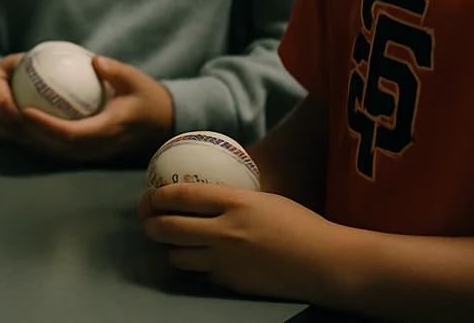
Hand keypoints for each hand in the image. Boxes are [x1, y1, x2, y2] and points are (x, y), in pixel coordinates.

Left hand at [0, 54, 174, 163]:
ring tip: (6, 119)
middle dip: (28, 134)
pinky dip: (37, 140)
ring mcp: (91, 154)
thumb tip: (94, 60)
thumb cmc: (149, 99)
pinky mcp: (87, 154)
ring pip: (53, 152)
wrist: (164, 124)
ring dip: (28, 139)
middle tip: (6, 112)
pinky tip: (19, 125)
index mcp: (108, 130)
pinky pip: (57, 150)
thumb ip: (115, 72)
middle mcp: (96, 148)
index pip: (71, 134)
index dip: (45, 125)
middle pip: (55, 147)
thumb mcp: (136, 80)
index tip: (24, 111)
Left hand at [138, 182, 348, 303]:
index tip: (151, 194)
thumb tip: (202, 191)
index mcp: (234, 203)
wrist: (325, 263)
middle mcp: (225, 231)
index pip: (180, 196)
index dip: (157, 196)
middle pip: (168, 228)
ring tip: (172, 240)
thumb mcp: (263, 198)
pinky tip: (201, 257)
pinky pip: (201, 272)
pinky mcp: (231, 283)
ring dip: (170, 247)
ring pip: (177, 256)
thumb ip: (231, 197)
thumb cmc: (300, 224)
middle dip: (150, 223)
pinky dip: (196, 264)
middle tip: (149, 219)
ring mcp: (226, 260)